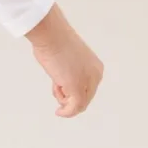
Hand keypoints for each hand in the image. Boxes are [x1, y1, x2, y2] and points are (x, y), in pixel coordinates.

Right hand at [25, 3, 103, 117]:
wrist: (51, 34)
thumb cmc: (54, 41)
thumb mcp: (67, 58)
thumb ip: (70, 71)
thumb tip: (62, 80)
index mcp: (96, 67)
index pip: (89, 89)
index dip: (74, 92)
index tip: (62, 92)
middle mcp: (96, 75)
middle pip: (86, 98)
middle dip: (70, 98)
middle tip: (58, 93)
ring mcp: (87, 82)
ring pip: (79, 104)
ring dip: (64, 100)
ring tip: (55, 84)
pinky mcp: (77, 88)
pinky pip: (74, 108)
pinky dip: (67, 113)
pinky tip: (59, 112)